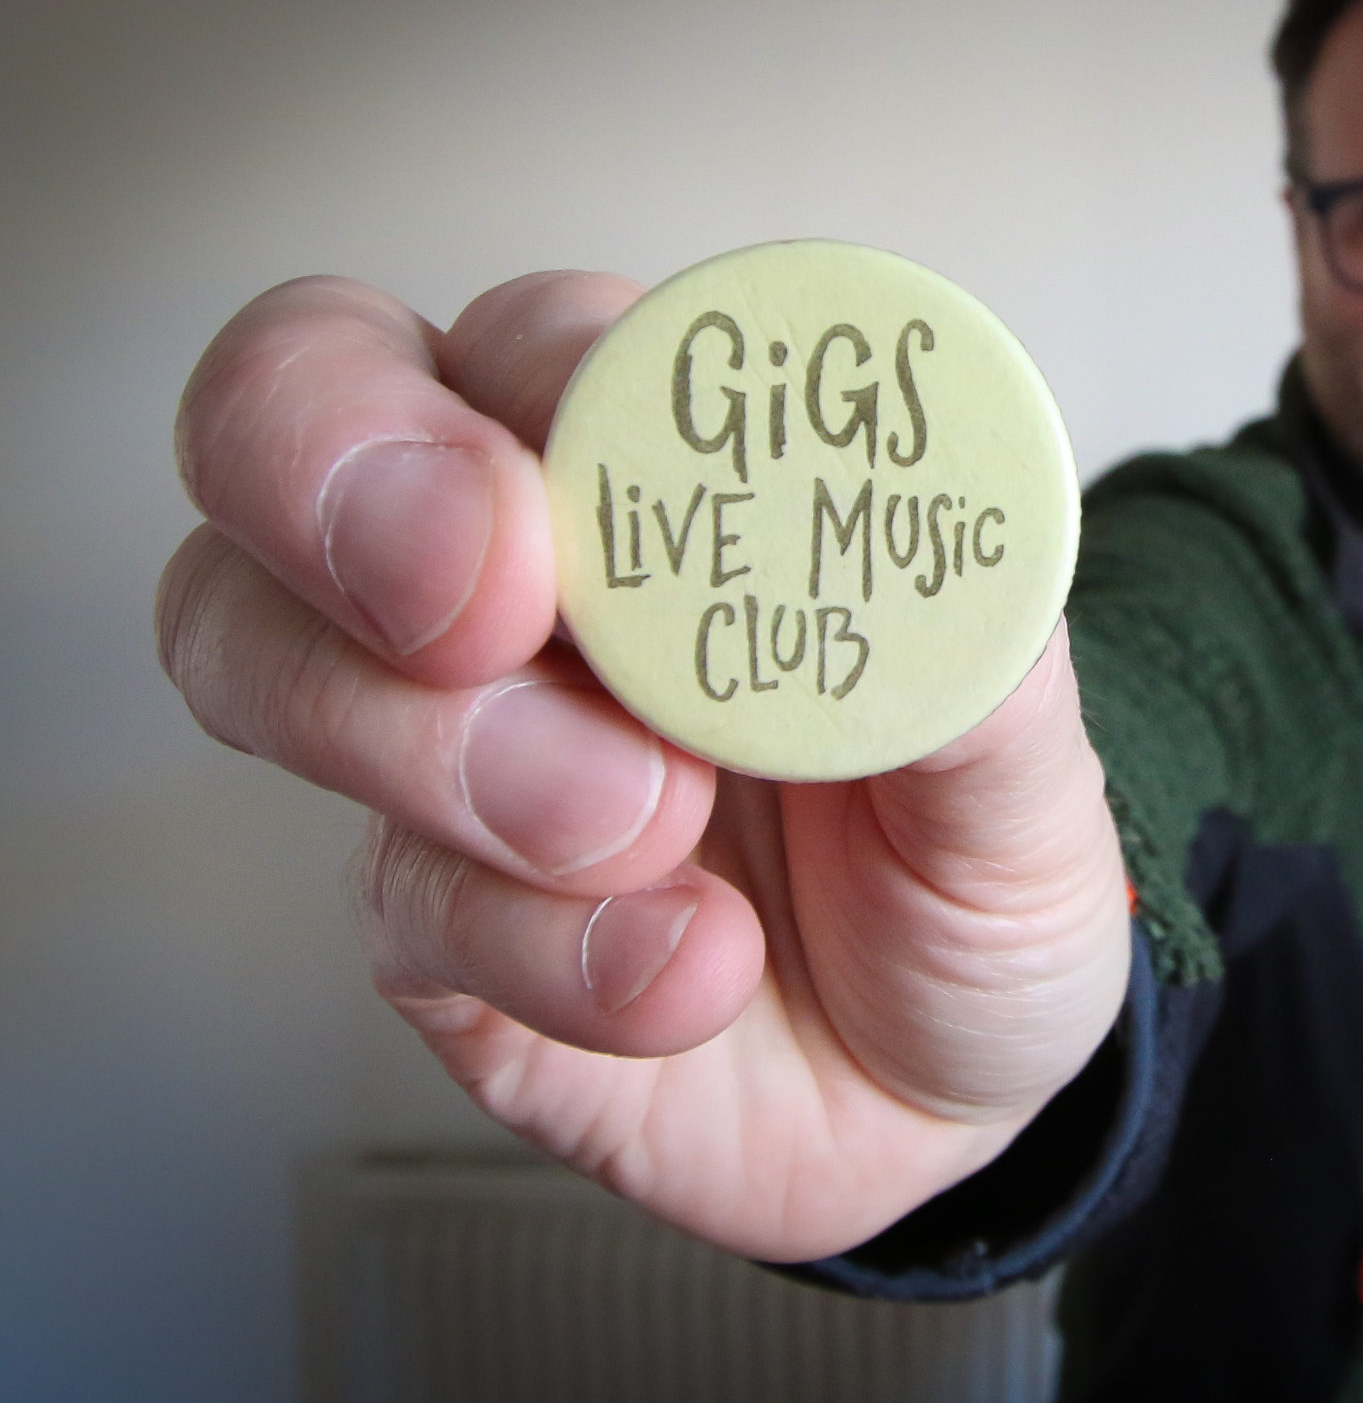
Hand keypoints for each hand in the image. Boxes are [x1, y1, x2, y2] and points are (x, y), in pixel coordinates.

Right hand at [157, 273, 1131, 1260]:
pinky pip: (405, 906)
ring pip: (263, 653)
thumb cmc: (969, 864)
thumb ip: (974, 645)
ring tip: (652, 833)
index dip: (529, 376)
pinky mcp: (427, 930)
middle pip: (280, 425)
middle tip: (484, 617)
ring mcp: (440, 751)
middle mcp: (516, 583)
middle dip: (340, 488)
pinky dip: (547, 948)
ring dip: (446, 745)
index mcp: (665, 475)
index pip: (524, 340)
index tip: (593, 481)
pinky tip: (691, 974)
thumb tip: (941, 549)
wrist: (956, 1093)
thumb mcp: (1030, 752)